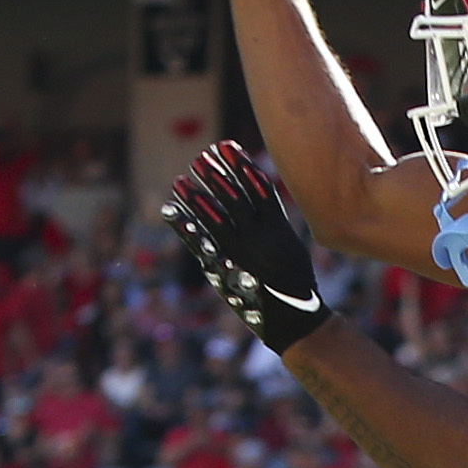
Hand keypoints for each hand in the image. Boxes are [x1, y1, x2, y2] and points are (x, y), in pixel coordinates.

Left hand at [164, 140, 325, 354]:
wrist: (298, 322)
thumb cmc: (297, 283)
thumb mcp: (293, 247)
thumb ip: (276, 221)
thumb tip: (259, 197)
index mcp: (280, 229)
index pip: (258, 189)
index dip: (240, 166)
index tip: (226, 146)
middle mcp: (261, 239)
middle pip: (234, 200)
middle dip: (216, 176)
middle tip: (200, 157)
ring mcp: (243, 256)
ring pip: (216, 220)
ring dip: (196, 198)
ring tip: (180, 180)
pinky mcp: (226, 272)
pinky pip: (202, 246)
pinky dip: (185, 227)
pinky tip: (170, 212)